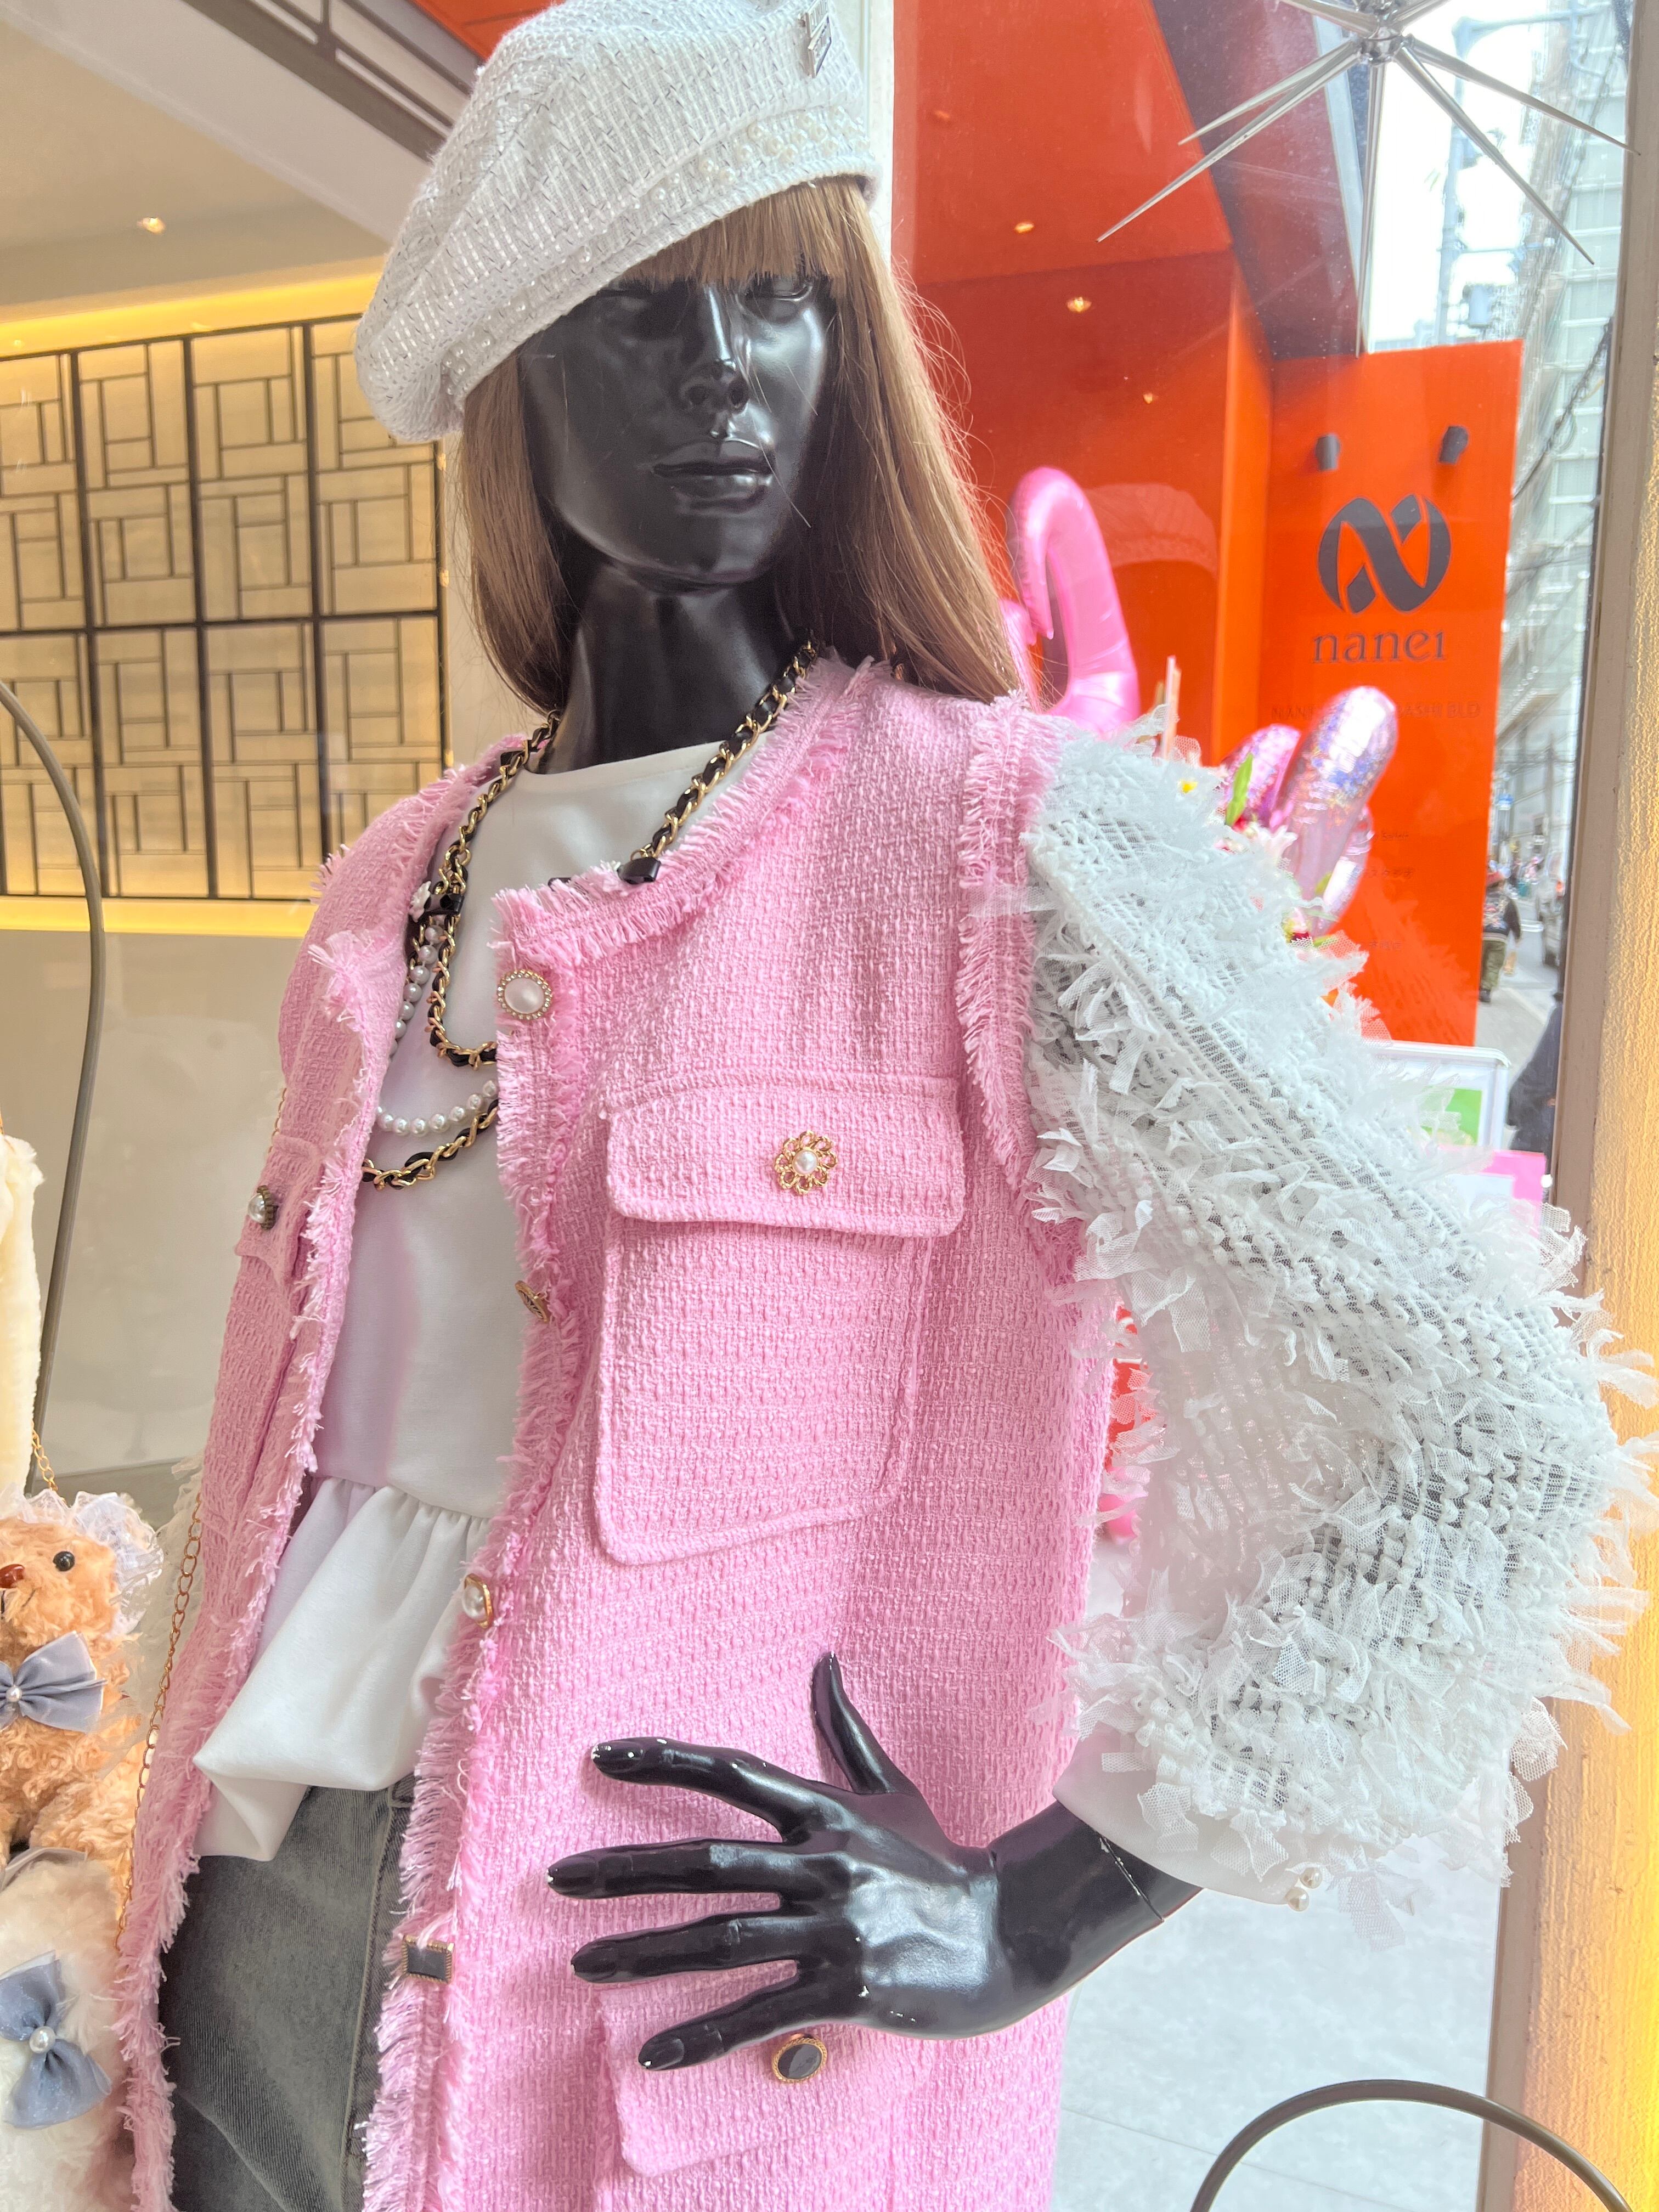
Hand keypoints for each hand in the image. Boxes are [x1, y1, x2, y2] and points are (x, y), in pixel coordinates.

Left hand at [546, 1656, 1192, 2070]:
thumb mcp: (891, 1790)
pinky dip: (703, 2035)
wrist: (1003, 1935)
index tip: (600, 1758)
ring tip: (582, 1963)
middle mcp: (824, 1863)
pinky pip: (759, 2013)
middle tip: (559, 1878)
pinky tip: (651, 2050)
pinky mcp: (844, 1989)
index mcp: (826, 1812)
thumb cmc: (937, 1860)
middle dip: (626, 1870)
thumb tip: (825, 1661)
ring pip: (722, 1941)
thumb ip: (845, 1732)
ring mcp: (833, 1929)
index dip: (665, 1762)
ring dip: (646, 1954)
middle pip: (708, 1862)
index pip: (731, 1773)